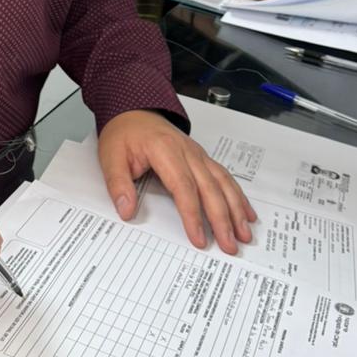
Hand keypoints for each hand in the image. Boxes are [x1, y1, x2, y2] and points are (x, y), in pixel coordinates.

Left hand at [97, 110, 256, 253]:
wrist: (134, 111)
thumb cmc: (124, 134)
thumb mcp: (111, 156)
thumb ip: (119, 184)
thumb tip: (126, 210)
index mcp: (165, 150)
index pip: (183, 187)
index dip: (193, 215)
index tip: (199, 238)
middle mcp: (187, 152)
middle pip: (210, 188)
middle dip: (222, 219)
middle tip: (229, 245)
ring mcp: (198, 154)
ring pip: (223, 183)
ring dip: (236, 209)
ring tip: (244, 234)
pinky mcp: (202, 158)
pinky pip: (224, 177)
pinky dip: (238, 196)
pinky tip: (246, 213)